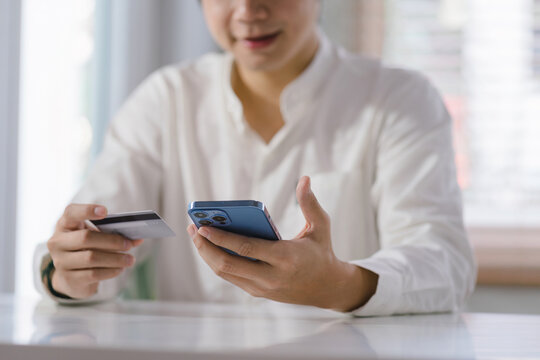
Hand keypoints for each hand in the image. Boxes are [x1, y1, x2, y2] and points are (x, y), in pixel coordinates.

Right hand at [47, 204, 143, 298]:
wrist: (70, 276)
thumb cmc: (87, 249)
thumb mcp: (96, 237)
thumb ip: (114, 234)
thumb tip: (138, 238)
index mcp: (65, 225)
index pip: (71, 212)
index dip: (87, 210)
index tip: (105, 212)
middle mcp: (58, 242)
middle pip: (86, 238)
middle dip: (111, 241)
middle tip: (129, 244)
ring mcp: (61, 261)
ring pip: (91, 258)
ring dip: (115, 258)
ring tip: (130, 259)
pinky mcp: (68, 278)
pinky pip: (93, 274)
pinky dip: (110, 270)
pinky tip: (120, 268)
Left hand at [188, 176, 377, 311]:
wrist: (327, 287)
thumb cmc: (322, 251)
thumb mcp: (321, 226)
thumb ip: (309, 203)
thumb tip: (303, 179)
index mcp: (286, 258)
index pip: (246, 249)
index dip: (222, 239)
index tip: (202, 227)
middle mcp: (271, 276)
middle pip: (228, 264)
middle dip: (206, 247)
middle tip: (193, 228)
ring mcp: (262, 287)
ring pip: (225, 273)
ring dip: (207, 255)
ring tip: (196, 235)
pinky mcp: (257, 292)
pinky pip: (231, 277)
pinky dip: (217, 262)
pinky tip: (209, 246)